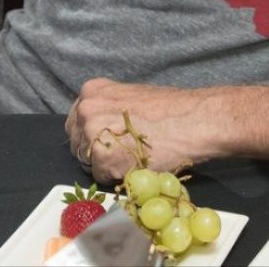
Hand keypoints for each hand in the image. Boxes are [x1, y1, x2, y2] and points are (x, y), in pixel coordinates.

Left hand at [66, 78, 221, 182]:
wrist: (193, 121)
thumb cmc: (169, 109)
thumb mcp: (130, 97)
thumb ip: (108, 109)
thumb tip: (100, 127)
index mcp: (92, 91)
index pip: (75, 121)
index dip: (89, 134)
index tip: (104, 141)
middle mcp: (86, 110)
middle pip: (76, 142)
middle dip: (94, 151)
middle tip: (120, 153)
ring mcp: (92, 134)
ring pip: (87, 161)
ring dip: (105, 165)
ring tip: (131, 157)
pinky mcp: (103, 159)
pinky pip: (101, 176)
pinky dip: (116, 176)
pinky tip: (135, 165)